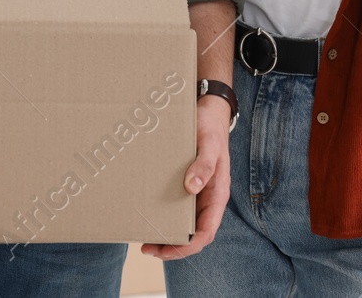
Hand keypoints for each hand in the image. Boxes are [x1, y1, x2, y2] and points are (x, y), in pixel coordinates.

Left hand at [142, 95, 231, 259]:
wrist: (207, 112)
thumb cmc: (210, 129)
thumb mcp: (209, 145)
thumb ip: (204, 165)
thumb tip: (192, 187)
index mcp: (217, 195)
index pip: (207, 231)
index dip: (189, 245)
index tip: (168, 249)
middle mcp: (207, 199)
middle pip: (193, 234)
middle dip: (173, 246)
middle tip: (148, 249)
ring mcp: (196, 194)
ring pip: (184, 224)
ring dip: (167, 235)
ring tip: (144, 240)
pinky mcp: (185, 186)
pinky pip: (175, 208)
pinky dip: (163, 217)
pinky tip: (147, 216)